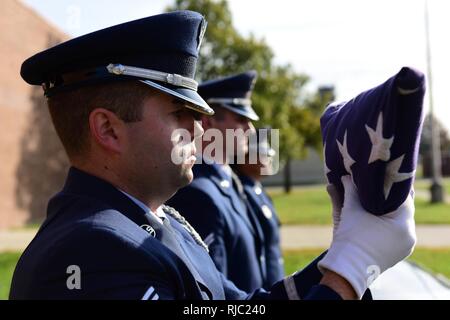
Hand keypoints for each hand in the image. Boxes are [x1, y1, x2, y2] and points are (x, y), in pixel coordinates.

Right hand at [318, 175, 415, 297]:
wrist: (345, 269)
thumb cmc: (349, 238)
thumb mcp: (350, 210)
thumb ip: (349, 190)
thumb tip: (345, 176)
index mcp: (403, 225)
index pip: (402, 196)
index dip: (390, 184)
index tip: (381, 175)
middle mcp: (409, 236)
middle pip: (401, 209)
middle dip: (387, 197)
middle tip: (376, 184)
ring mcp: (404, 246)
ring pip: (398, 220)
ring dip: (386, 210)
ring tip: (373, 199)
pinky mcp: (397, 253)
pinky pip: (395, 232)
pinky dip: (385, 222)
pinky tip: (374, 214)